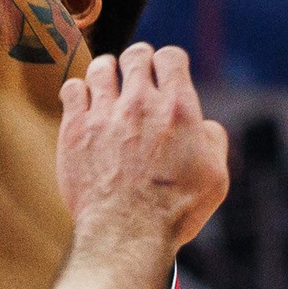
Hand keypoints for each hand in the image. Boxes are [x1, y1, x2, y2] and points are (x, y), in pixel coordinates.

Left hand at [56, 43, 229, 261]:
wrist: (128, 233)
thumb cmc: (175, 210)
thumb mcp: (216, 176)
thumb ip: (212, 139)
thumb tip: (202, 125)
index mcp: (178, 108)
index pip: (170, 56)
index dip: (169, 62)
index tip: (165, 74)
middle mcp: (140, 103)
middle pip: (136, 54)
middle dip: (139, 61)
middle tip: (137, 76)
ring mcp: (104, 113)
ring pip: (101, 67)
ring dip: (108, 72)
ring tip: (109, 86)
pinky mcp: (75, 129)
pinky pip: (72, 89)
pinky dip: (79, 92)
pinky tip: (84, 104)